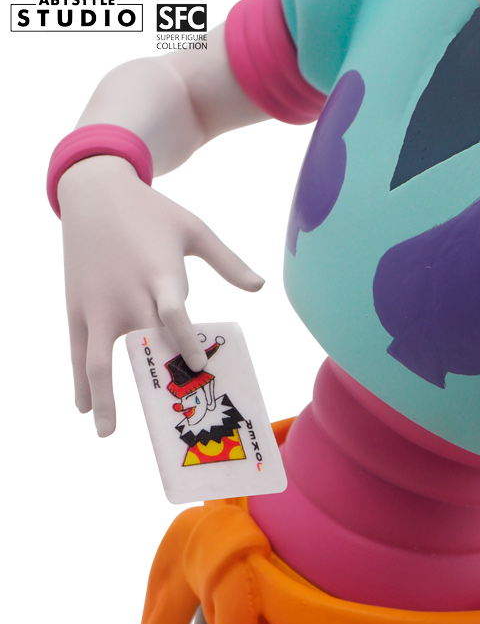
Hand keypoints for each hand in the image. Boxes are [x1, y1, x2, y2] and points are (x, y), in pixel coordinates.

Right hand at [59, 155, 263, 435]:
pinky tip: (85, 406)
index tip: (201, 368)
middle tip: (169, 421)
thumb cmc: (153, 212)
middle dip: (156, 383)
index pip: (174, 316)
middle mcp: (126, 295)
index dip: (185, 344)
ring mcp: (97, 304)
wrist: (94, 190)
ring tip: (108, 433)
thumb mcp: (195, 230)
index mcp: (159, 275)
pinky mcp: (76, 306)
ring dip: (104, 397)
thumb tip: (260, 287)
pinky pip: (77, 350)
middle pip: (141, 348)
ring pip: (97, 359)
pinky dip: (80, 380)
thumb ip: (228, 262)